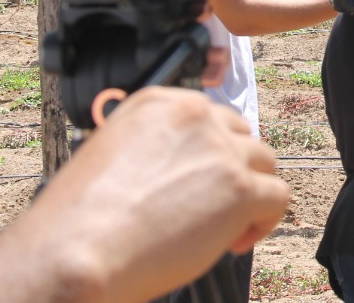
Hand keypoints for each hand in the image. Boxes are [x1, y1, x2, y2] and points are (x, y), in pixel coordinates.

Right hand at [0, 87, 290, 302]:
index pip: (209, 117)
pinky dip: (265, 222)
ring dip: (250, 197)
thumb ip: (154, 149)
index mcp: (158, 102)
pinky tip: (234, 244)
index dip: (209, 155)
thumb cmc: (79, 220)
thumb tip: (183, 173)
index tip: (195, 185)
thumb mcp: (110, 155)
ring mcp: (220, 150)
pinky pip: (278, 196)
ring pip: (265, 163)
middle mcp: (194, 116)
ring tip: (221, 232)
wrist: (74, 250)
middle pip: (241, 136)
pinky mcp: (240, 188)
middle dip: (232, 172)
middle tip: (208, 211)